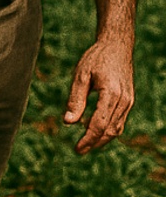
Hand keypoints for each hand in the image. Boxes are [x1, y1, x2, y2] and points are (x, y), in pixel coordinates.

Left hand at [64, 36, 135, 153]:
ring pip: (117, 128)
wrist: (117, 46)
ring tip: (86, 144)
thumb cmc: (96, 58)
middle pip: (110, 130)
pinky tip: (96, 131)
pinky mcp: (129, 100)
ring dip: (102, 139)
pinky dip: (109, 130)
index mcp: (111, 94)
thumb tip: (68, 122)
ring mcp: (129, 101)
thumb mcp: (81, 75)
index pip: (99, 124)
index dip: (88, 139)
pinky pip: (120, 121)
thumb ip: (75, 99)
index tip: (77, 149)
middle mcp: (124, 100)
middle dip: (94, 143)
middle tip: (79, 150)